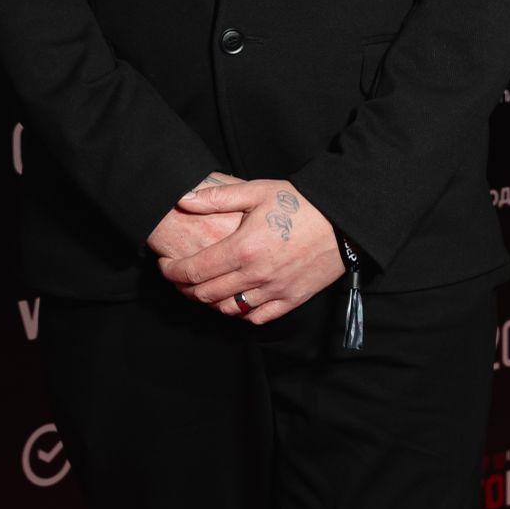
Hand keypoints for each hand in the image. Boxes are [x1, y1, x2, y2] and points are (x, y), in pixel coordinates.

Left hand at [155, 176, 344, 322]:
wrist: (344, 221)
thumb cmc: (301, 203)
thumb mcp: (257, 191)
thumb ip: (218, 197)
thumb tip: (184, 200)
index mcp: (243, 248)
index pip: (193, 271)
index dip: (172, 272)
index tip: (165, 266)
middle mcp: (255, 275)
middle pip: (205, 294)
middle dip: (185, 288)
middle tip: (179, 278)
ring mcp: (274, 291)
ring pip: (228, 310)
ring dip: (210, 302)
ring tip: (205, 289)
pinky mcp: (291, 300)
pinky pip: (257, 317)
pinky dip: (240, 313)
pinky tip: (235, 300)